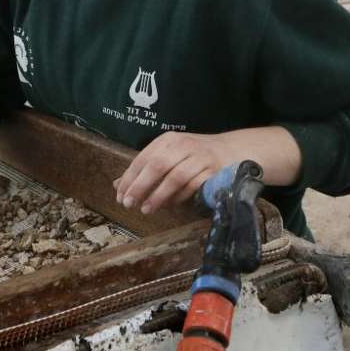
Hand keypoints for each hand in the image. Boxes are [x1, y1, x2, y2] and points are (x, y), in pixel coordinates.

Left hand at [114, 132, 236, 214]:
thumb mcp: (168, 156)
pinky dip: (179, 197)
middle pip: (157, 165)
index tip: (120, 196)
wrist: (232, 151)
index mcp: (168, 140)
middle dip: (140, 186)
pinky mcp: (214, 171)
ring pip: (175, 177)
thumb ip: (144, 170)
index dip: (130, 178)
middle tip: (129, 204)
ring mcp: (200, 157)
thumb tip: (118, 186)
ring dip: (159, 195)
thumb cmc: (194, 156)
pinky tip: (170, 206)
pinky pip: (193, 186)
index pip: (143, 158)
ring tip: (146, 209)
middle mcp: (183, 145)